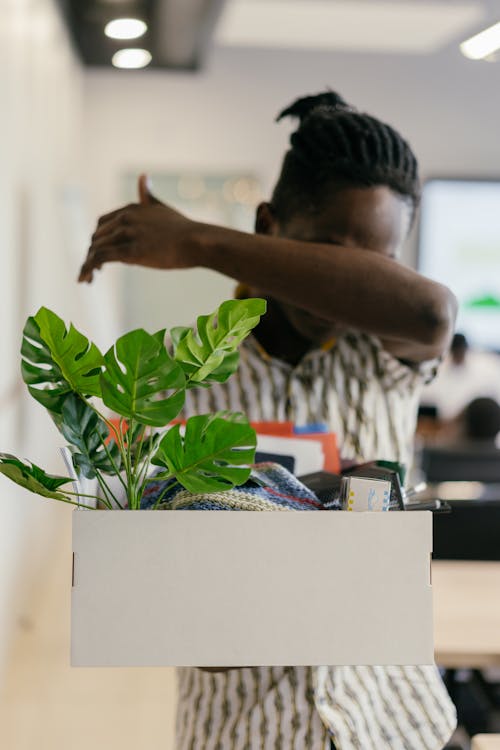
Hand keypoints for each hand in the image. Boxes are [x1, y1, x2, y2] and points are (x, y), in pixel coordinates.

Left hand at [78, 174, 197, 282]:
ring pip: (95, 248)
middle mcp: (125, 218)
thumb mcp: (162, 207)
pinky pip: (101, 258)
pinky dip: (90, 267)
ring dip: (87, 264)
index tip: (98, 254)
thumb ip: (148, 196)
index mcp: (130, 209)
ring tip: (86, 279)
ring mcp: (127, 234)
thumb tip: (142, 176)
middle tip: (90, 271)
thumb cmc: (183, 229)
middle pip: (96, 237)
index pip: (102, 224)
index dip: (98, 239)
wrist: (196, 241)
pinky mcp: (131, 251)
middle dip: (91, 254)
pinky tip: (89, 278)